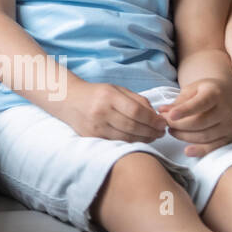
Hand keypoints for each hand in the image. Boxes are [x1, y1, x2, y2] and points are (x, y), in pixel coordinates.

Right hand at [52, 80, 167, 142]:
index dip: (153, 120)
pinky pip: (117, 142)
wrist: (68, 99)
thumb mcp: (117, 89)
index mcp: (108, 96)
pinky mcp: (92, 137)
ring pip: (126, 138)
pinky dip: (131, 142)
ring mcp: (96, 126)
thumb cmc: (96, 93)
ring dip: (144, 139)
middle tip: (162, 132)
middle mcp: (101, 112)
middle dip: (152, 131)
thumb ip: (137, 100)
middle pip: (133, 127)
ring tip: (153, 136)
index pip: (136, 112)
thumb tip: (156, 116)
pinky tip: (139, 139)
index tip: (163, 123)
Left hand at [156, 79, 231, 156]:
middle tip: (165, 122)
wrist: (223, 95)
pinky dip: (200, 150)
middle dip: (178, 124)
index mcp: (214, 94)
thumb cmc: (202, 92)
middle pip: (200, 122)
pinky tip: (187, 151)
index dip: (184, 110)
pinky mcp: (227, 136)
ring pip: (204, 136)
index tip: (169, 115)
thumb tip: (162, 111)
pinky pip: (214, 146)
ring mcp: (228, 124)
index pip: (200, 103)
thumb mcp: (190, 90)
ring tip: (172, 130)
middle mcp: (224, 110)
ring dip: (184, 136)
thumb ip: (177, 102)